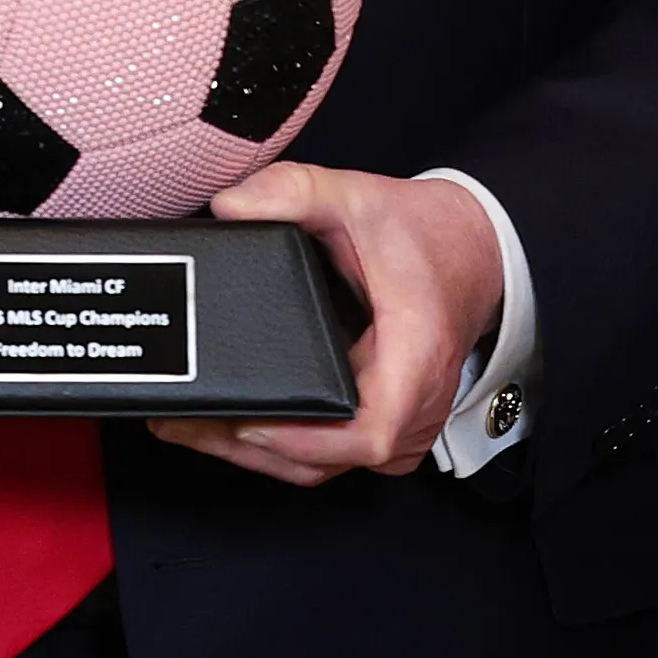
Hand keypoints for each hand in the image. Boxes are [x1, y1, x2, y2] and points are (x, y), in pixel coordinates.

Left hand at [151, 164, 500, 485]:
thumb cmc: (426, 235)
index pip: (367, 433)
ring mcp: (401, 425)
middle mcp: (414, 406)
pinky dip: (280, 449)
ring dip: (256, 455)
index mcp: (415, 357)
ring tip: (188, 426)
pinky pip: (330, 456)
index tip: (248, 424)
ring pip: (324, 467)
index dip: (302, 440)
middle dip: (250, 449)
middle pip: (328, 460)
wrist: (476, 250)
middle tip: (181, 422)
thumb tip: (231, 206)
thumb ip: (294, 191)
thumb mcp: (358, 197)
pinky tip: (230, 426)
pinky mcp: (385, 426)